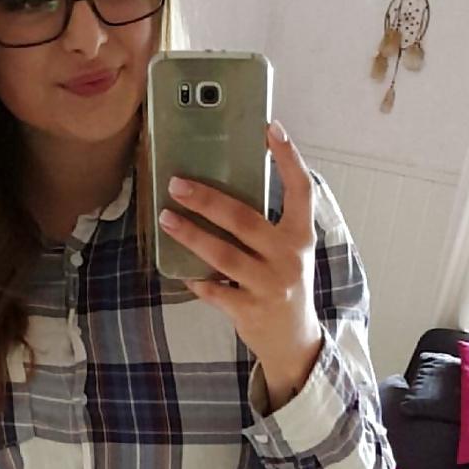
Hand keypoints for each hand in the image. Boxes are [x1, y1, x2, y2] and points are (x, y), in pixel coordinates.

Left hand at [157, 120, 323, 407]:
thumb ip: (267, 226)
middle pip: (244, 220)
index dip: (288, 157)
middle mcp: (288, 258)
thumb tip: (220, 189)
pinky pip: (214, 289)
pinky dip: (196, 279)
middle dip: (207, 200)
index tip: (270, 128)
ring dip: (190, 235)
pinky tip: (181, 271)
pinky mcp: (251, 310)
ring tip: (166, 218)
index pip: (302, 189)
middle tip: (177, 184)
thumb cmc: (284, 286)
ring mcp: (270, 285)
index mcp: (301, 236)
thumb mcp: (288, 253)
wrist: (294, 341)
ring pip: (223, 254)